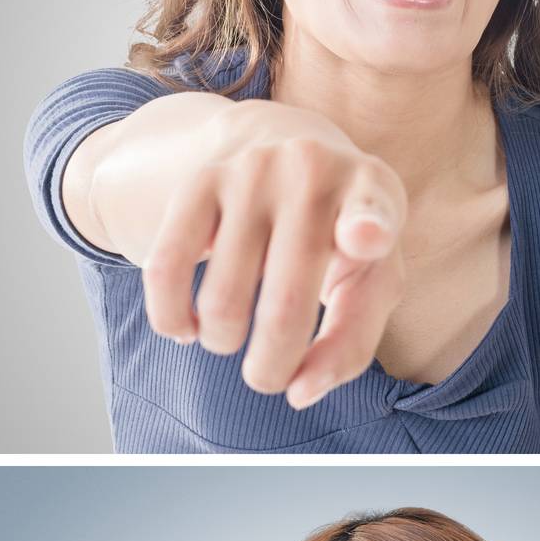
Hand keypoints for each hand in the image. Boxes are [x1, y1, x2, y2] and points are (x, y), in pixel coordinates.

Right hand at [111, 96, 407, 405]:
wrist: (291, 147)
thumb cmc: (344, 238)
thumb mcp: (371, 279)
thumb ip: (351, 342)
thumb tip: (299, 393)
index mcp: (374, 193)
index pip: (373, 213)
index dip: (367, 229)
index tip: (364, 240)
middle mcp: (312, 173)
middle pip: (285, 307)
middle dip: (271, 368)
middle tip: (268, 378)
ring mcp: (251, 172)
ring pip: (220, 302)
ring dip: (222, 343)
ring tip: (233, 338)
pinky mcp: (198, 180)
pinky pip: (165, 269)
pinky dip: (171, 318)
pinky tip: (186, 330)